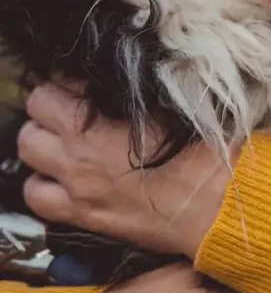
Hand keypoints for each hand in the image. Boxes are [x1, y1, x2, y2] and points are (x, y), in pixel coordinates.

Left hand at [18, 81, 229, 257]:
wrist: (219, 204)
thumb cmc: (204, 151)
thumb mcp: (176, 104)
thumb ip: (137, 89)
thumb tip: (120, 75)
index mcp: (92, 128)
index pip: (49, 91)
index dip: (68, 82)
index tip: (89, 83)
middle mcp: (75, 159)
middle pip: (31, 124)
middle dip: (50, 111)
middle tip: (76, 108)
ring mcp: (76, 191)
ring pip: (29, 160)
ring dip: (44, 147)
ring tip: (70, 140)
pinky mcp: (85, 217)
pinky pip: (38, 199)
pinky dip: (46, 184)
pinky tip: (70, 175)